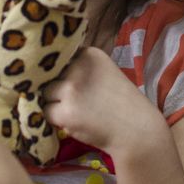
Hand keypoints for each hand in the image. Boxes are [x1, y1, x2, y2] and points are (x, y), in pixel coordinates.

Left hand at [41, 47, 165, 154]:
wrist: (137, 130)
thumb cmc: (121, 103)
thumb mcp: (105, 72)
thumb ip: (81, 69)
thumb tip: (45, 73)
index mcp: (90, 54)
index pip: (62, 59)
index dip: (66, 74)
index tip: (79, 85)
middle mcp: (78, 67)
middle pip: (51, 76)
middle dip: (60, 89)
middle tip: (79, 102)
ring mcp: (71, 89)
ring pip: (46, 94)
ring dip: (56, 104)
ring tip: (77, 112)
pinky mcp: (65, 111)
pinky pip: (47, 112)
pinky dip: (57, 120)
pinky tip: (75, 121)